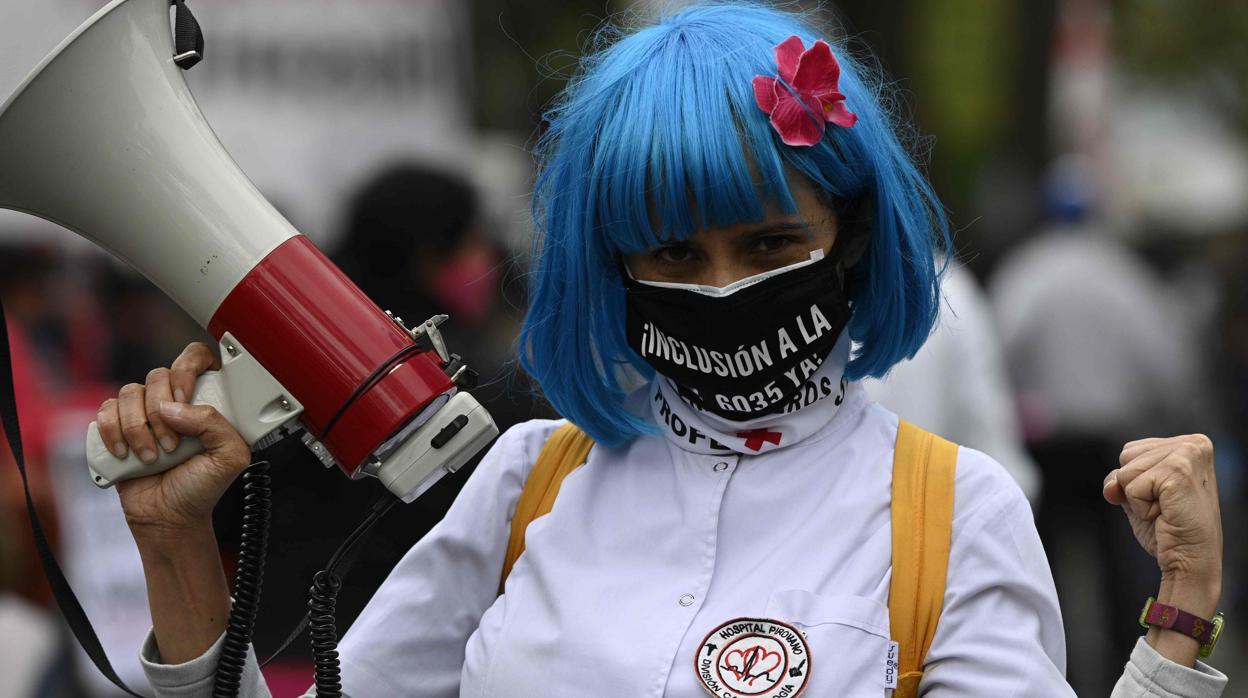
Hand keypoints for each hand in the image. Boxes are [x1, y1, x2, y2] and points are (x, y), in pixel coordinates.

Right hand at [95, 342, 251, 543]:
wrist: (169, 517)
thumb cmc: (202, 487)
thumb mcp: (230, 457)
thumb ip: (215, 423)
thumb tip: (172, 407)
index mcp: (205, 400)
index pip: (196, 358)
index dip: (188, 368)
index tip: (184, 398)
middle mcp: (174, 401)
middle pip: (158, 374)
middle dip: (161, 413)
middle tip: (171, 445)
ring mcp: (144, 412)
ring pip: (130, 392)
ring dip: (138, 428)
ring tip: (152, 457)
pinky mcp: (117, 427)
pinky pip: (105, 410)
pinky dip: (113, 432)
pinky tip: (125, 454)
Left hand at [1104, 434, 1221, 586]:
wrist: (1191, 561)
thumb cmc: (1171, 530)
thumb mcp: (1139, 496)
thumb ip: (1120, 480)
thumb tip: (1111, 486)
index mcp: (1189, 444)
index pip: (1131, 450)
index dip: (1136, 480)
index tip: (1164, 499)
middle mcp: (1193, 444)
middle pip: (1126, 456)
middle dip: (1135, 487)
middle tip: (1165, 507)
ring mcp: (1188, 455)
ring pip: (1126, 471)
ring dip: (1138, 498)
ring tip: (1166, 510)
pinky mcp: (1178, 471)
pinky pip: (1131, 487)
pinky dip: (1140, 507)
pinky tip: (1165, 514)